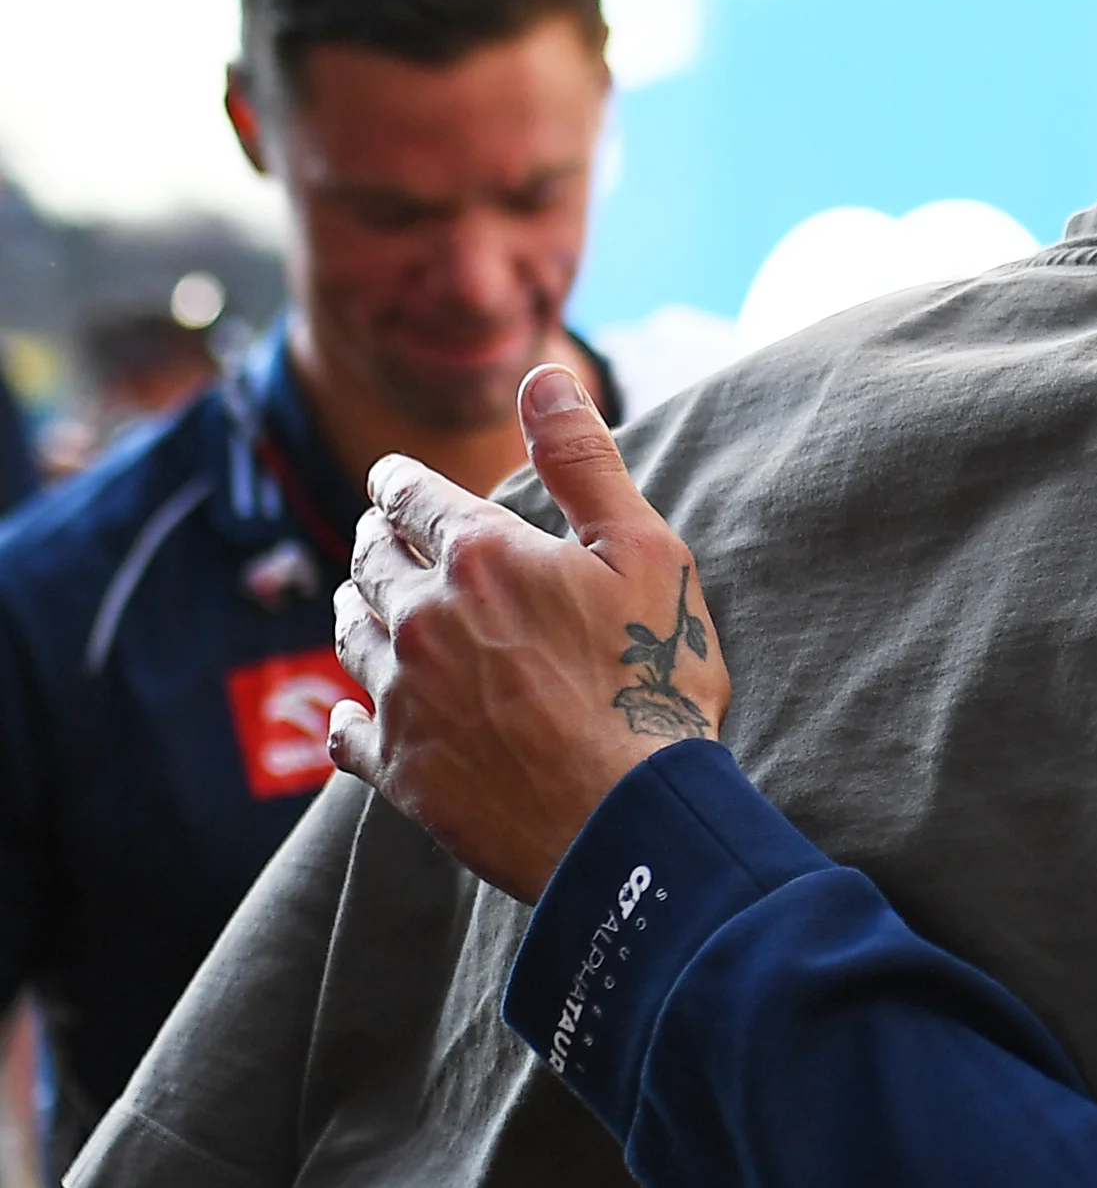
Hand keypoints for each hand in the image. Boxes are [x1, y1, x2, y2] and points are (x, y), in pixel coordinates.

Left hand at [329, 364, 730, 903]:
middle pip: (371, 562)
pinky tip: (351, 716)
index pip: (413, 497)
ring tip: (368, 605)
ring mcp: (404, 696)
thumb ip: (585, 460)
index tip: (393, 479)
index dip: (400, 481)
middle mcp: (424, 618)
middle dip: (374, 539)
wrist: (628, 820)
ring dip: (357, 610)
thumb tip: (544, 376)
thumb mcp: (647, 552)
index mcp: (481, 556)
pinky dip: (345, 716)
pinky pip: (346, 733)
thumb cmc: (652, 679)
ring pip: (352, 636)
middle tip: (382, 536)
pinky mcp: (400, 769)